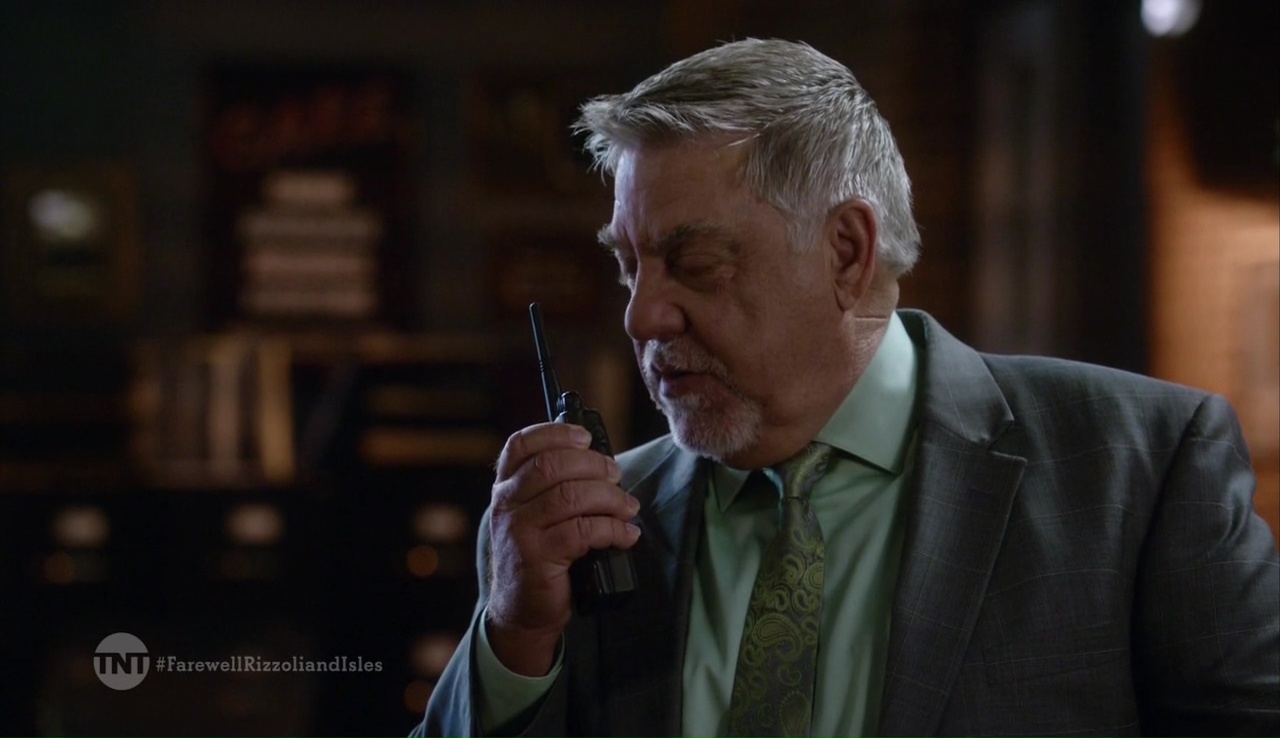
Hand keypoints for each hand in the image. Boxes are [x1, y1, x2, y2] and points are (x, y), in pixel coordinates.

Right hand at [486, 422, 640, 675]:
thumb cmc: (541, 556)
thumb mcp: (537, 516)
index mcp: (506, 488)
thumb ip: (556, 486)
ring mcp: (519, 531)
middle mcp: (506, 505)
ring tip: (628, 507)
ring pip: (569, 496)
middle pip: (551, 465)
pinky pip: (582, 532)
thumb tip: (604, 462)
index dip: (555, 433)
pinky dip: (612, 529)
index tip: (585, 438)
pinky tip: (627, 534)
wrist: (521, 610)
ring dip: (608, 497)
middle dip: (593, 465)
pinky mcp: (537, 558)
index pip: (520, 445)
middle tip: (616, 475)